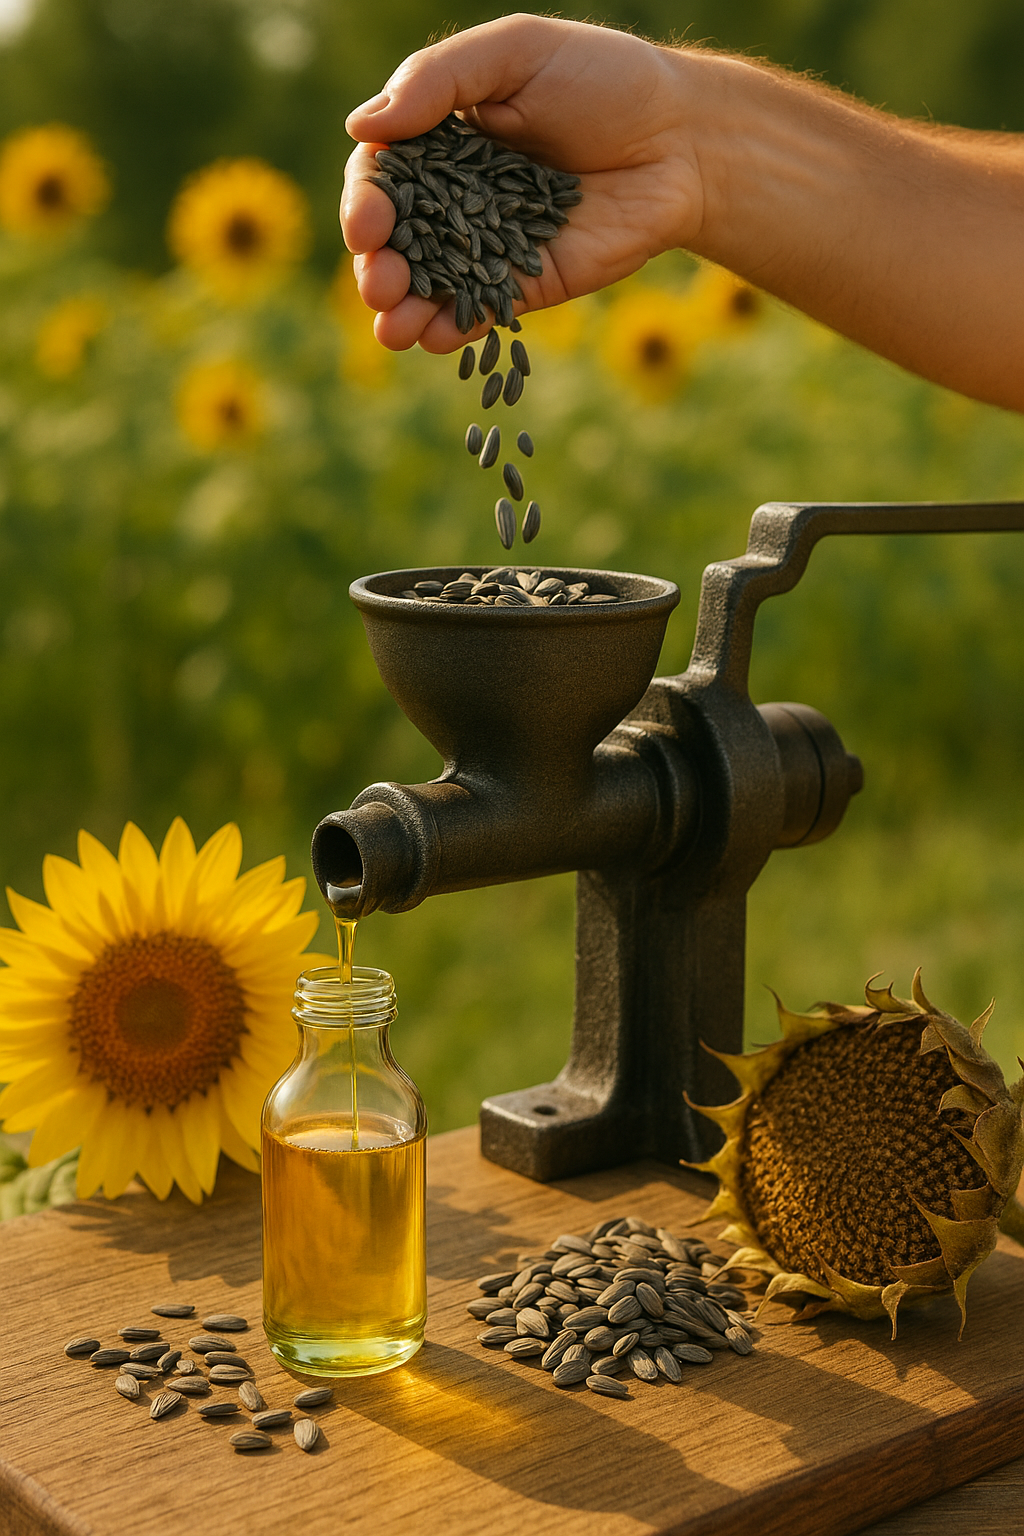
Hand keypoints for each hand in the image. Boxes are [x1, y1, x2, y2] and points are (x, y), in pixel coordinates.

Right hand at [340, 15, 703, 351]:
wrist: (682, 140)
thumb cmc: (602, 80)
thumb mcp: (516, 52)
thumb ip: (438, 81)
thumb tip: (361, 126)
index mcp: (440, 138)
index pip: (383, 175)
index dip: (366, 201)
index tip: (368, 223)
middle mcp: (455, 197)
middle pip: (395, 239)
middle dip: (377, 266)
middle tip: (378, 280)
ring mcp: (488, 246)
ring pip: (428, 284)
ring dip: (401, 310)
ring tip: (392, 324)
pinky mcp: (525, 285)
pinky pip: (477, 311)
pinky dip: (451, 327)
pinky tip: (433, 336)